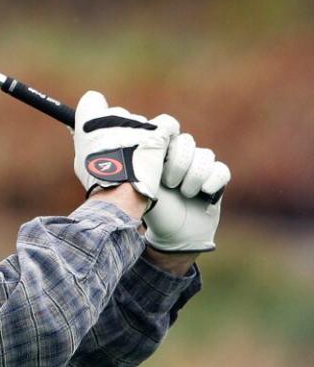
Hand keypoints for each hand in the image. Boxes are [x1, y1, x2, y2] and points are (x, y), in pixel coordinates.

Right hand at [73, 91, 179, 200]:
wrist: (119, 192)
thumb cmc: (98, 179)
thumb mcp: (81, 160)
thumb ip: (87, 143)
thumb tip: (91, 140)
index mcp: (88, 120)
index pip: (92, 99)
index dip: (99, 111)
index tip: (102, 124)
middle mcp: (111, 115)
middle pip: (119, 114)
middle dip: (123, 129)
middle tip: (123, 151)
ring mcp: (136, 122)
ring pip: (141, 123)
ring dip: (142, 137)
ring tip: (140, 160)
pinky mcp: (157, 130)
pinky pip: (168, 124)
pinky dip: (168, 132)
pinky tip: (165, 145)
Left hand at [145, 134, 230, 253]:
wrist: (174, 234)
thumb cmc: (155, 209)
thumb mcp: (145, 185)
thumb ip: (147, 162)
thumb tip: (150, 136)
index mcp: (160, 154)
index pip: (168, 132)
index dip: (167, 145)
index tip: (160, 165)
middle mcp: (181, 157)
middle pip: (187, 142)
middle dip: (178, 164)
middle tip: (169, 184)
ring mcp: (199, 167)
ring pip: (205, 155)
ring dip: (194, 177)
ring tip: (185, 194)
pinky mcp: (216, 180)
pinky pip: (221, 170)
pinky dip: (212, 181)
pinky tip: (204, 192)